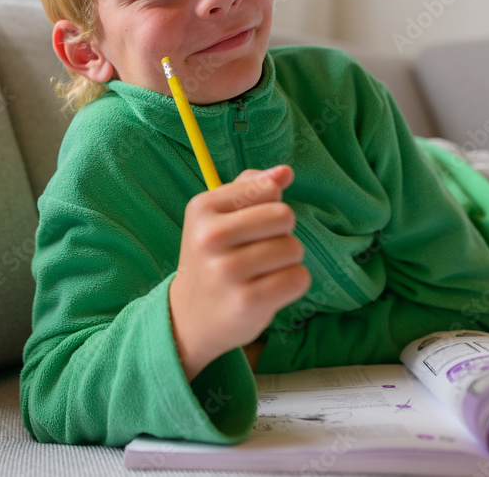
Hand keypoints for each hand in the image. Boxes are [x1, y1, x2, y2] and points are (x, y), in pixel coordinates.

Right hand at [169, 165, 309, 381]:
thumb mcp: (218, 216)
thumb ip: (252, 188)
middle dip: (281, 233)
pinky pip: (298, 278)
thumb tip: (286, 172)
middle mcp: (210, 237)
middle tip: (258, 251)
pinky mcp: (247, 301)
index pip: (268, 189)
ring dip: (286, 261)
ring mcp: (227, 271)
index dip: (269, 206)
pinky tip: (269, 290)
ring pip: (293, 248)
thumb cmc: (213, 257)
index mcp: (202, 208)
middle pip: (284, 216)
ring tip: (260, 272)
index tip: (248, 226)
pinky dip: (292, 283)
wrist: (191, 315)